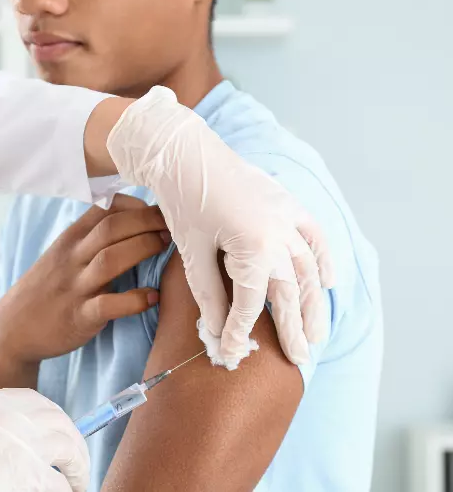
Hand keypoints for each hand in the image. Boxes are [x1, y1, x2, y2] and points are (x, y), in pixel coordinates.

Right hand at [0, 195, 168, 371]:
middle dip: (146, 222)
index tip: (159, 210)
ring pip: (110, 260)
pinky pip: (109, 305)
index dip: (136, 205)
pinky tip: (153, 297)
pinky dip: (134, 300)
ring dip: (143, 249)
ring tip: (167, 247)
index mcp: (71, 239)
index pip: (103, 209)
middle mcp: (72, 258)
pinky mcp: (79, 316)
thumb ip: (93, 237)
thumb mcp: (65, 254)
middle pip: (111, 229)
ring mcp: (75, 287)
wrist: (14, 328)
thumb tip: (135, 220)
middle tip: (173, 226)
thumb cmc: (49, 286)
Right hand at [0, 388, 88, 491]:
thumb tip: (28, 438)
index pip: (36, 402)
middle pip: (61, 423)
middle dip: (76, 442)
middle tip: (81, 460)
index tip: (63, 429)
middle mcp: (13, 418)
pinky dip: (68, 489)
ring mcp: (24, 444)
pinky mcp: (28, 475)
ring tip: (81, 482)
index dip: (55, 419)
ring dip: (80, 468)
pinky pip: (59, 484)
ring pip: (69, 450)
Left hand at [107, 87, 333, 368]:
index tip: (234, 354)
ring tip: (317, 334)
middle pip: (289, 292)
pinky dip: (323, 259)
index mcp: (254, 248)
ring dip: (314, 304)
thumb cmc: (184, 202)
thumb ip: (210, 295)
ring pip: (308, 269)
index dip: (241, 332)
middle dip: (292, 329)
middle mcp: (280, 235)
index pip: (251, 302)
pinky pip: (314, 235)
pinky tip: (328, 282)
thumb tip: (219, 330)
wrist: (187, 154)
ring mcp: (288, 217)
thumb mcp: (193, 253)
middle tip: (300, 359)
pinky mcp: (287, 204)